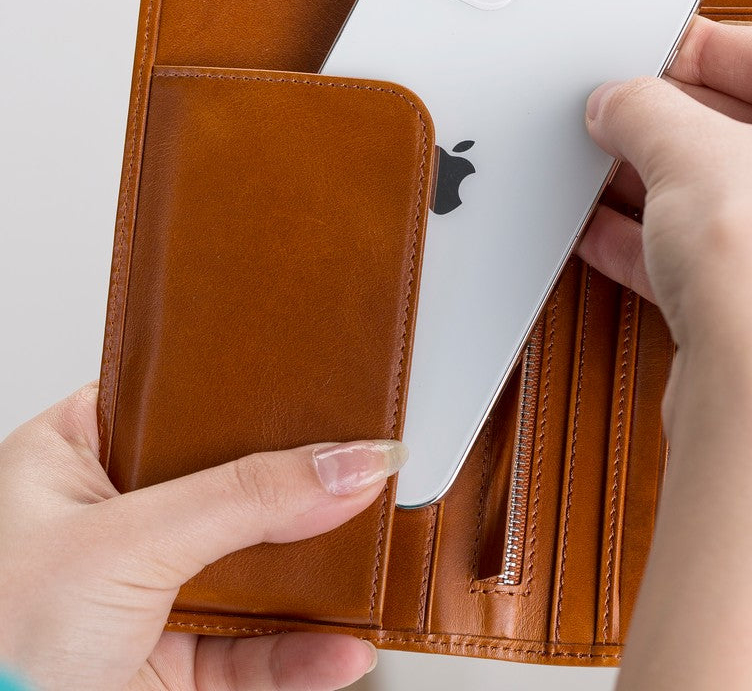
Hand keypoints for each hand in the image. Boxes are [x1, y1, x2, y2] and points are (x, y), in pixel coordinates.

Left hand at [0, 382, 406, 690]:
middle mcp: (118, 523)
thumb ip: (245, 498)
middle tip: (366, 464)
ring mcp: (152, 593)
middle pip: (238, 485)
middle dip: (304, 485)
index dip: (256, 396)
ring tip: (374, 547)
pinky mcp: (179, 663)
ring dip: (322, 572)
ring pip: (260, 568)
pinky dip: (310, 652)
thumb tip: (345, 464)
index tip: (325, 389)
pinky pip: (262, 652)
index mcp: (75, 458)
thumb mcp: (125, 543)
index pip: (186, 405)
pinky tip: (346, 643)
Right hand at [576, 16, 751, 689]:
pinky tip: (614, 237)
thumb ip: (642, 107)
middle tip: (628, 119)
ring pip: (745, 205)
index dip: (712, 48)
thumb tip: (620, 101)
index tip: (661, 54)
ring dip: (668, 189)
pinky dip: (674, 245)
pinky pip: (732, 262)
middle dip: (680, 127)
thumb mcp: (684, 151)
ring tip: (611, 177)